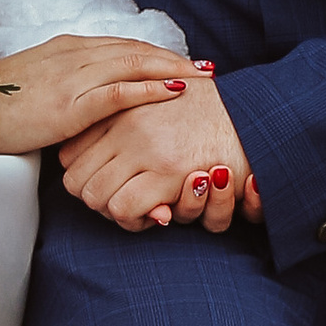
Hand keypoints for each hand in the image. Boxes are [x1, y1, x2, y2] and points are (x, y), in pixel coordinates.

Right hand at [0, 32, 190, 157]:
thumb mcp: (39, 87)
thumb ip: (69, 85)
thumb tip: (94, 100)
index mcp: (68, 49)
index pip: (123, 46)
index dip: (156, 54)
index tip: (183, 63)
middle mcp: (75, 54)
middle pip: (136, 51)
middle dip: (173, 59)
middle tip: (207, 68)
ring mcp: (73, 77)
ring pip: (134, 64)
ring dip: (172, 69)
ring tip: (202, 77)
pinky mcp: (70, 104)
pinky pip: (118, 91)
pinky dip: (150, 88)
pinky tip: (174, 91)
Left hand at [59, 68, 256, 234]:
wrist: (256, 112)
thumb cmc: (213, 111)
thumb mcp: (161, 105)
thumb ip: (129, 129)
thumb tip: (106, 160)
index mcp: (121, 106)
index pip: (69, 154)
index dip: (86, 177)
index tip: (111, 182)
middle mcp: (125, 125)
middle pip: (75, 181)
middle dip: (97, 202)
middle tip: (127, 204)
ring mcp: (144, 147)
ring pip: (94, 198)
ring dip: (116, 214)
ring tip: (145, 211)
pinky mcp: (168, 171)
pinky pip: (124, 209)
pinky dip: (137, 220)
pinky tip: (161, 213)